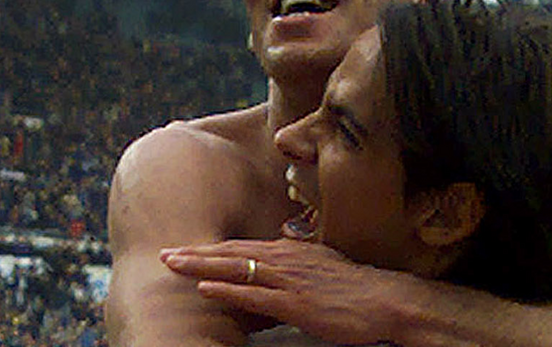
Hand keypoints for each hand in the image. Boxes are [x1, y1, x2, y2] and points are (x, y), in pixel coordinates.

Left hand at [163, 239, 405, 344]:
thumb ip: (297, 261)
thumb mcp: (322, 264)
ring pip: (237, 268)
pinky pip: (255, 295)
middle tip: (166, 253)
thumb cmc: (356, 287)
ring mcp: (289, 280)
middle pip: (232, 252)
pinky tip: (206, 288)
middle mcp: (285, 259)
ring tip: (173, 265)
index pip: (242, 246)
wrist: (385, 299)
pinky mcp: (295, 303)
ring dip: (202, 266)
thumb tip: (279, 258)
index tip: (186, 248)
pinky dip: (228, 290)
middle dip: (196, 252)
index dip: (212, 248)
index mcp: (290, 251)